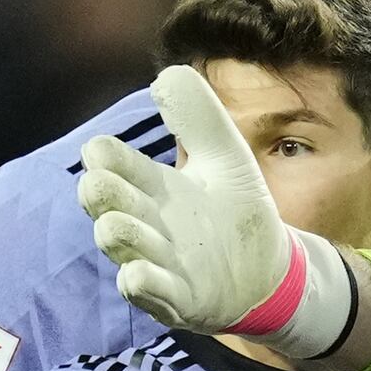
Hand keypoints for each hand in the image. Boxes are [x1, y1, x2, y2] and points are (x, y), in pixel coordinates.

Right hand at [80, 63, 325, 344]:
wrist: (271, 271)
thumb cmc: (235, 212)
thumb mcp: (225, 157)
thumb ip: (200, 116)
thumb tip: (170, 72)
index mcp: (150, 183)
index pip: (107, 160)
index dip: (104, 155)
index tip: (107, 153)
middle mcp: (143, 220)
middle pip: (101, 199)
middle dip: (99, 191)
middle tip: (103, 185)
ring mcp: (155, 260)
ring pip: (118, 243)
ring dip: (118, 233)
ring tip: (119, 225)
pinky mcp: (175, 298)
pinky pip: (146, 292)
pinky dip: (140, 284)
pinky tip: (136, 276)